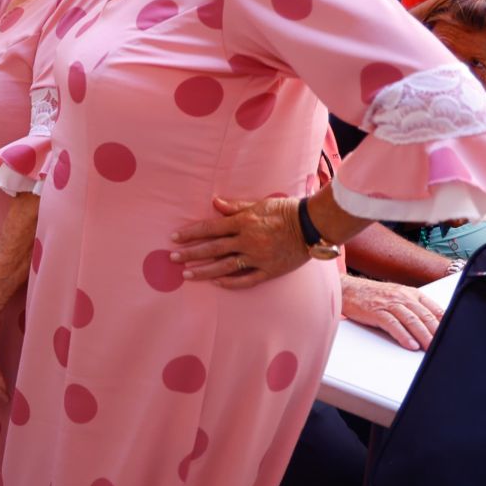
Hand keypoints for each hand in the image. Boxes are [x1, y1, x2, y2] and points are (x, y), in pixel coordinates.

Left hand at [170, 195, 309, 287]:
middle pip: (213, 249)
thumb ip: (235, 206)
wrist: (314, 225)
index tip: (175, 237)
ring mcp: (258, 257)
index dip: (191, 233)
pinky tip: (216, 282)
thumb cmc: (286, 210)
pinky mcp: (269, 270)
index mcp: (244, 222)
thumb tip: (214, 203)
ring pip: (225, 267)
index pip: (210, 228)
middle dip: (190, 253)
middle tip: (172, 258)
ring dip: (204, 271)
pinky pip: (246, 279)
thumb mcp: (260, 203)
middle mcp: (248, 240)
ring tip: (187, 274)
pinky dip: (230, 282)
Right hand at [341, 275, 441, 349]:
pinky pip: (393, 324)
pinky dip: (403, 336)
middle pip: (425, 316)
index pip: (434, 309)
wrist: (347, 289)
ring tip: (431, 348)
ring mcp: (389, 303)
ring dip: (424, 336)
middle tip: (446, 346)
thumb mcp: (399, 297)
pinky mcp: (376, 311)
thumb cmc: (373, 296)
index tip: (453, 335)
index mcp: (412, 294)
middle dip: (437, 333)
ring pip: (412, 321)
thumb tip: (436, 325)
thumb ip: (416, 309)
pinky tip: (411, 345)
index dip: (445, 324)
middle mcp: (402, 297)